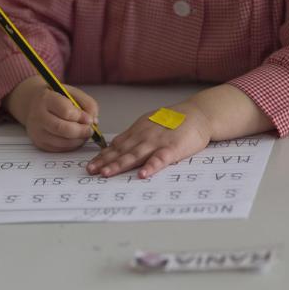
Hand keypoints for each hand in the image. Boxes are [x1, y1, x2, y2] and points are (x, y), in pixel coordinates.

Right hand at [4, 76, 98, 151]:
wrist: (34, 104)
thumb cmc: (56, 98)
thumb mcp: (72, 93)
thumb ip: (87, 104)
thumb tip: (94, 121)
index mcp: (46, 99)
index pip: (65, 111)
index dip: (81, 117)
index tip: (89, 119)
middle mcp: (38, 115)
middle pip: (62, 128)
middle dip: (81, 131)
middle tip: (90, 130)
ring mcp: (37, 131)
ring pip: (61, 141)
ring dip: (78, 140)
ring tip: (84, 134)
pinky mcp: (39, 143)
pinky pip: (59, 148)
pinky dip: (71, 145)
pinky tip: (75, 139)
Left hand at [86, 84, 274, 178]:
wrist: (198, 114)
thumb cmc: (173, 121)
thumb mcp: (149, 124)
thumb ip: (134, 136)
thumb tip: (116, 146)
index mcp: (138, 131)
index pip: (116, 146)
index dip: (102, 156)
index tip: (90, 165)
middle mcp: (144, 136)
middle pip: (121, 151)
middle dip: (105, 162)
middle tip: (91, 171)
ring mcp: (157, 142)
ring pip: (135, 155)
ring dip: (120, 165)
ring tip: (107, 174)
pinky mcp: (172, 148)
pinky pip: (160, 159)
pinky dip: (151, 167)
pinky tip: (142, 175)